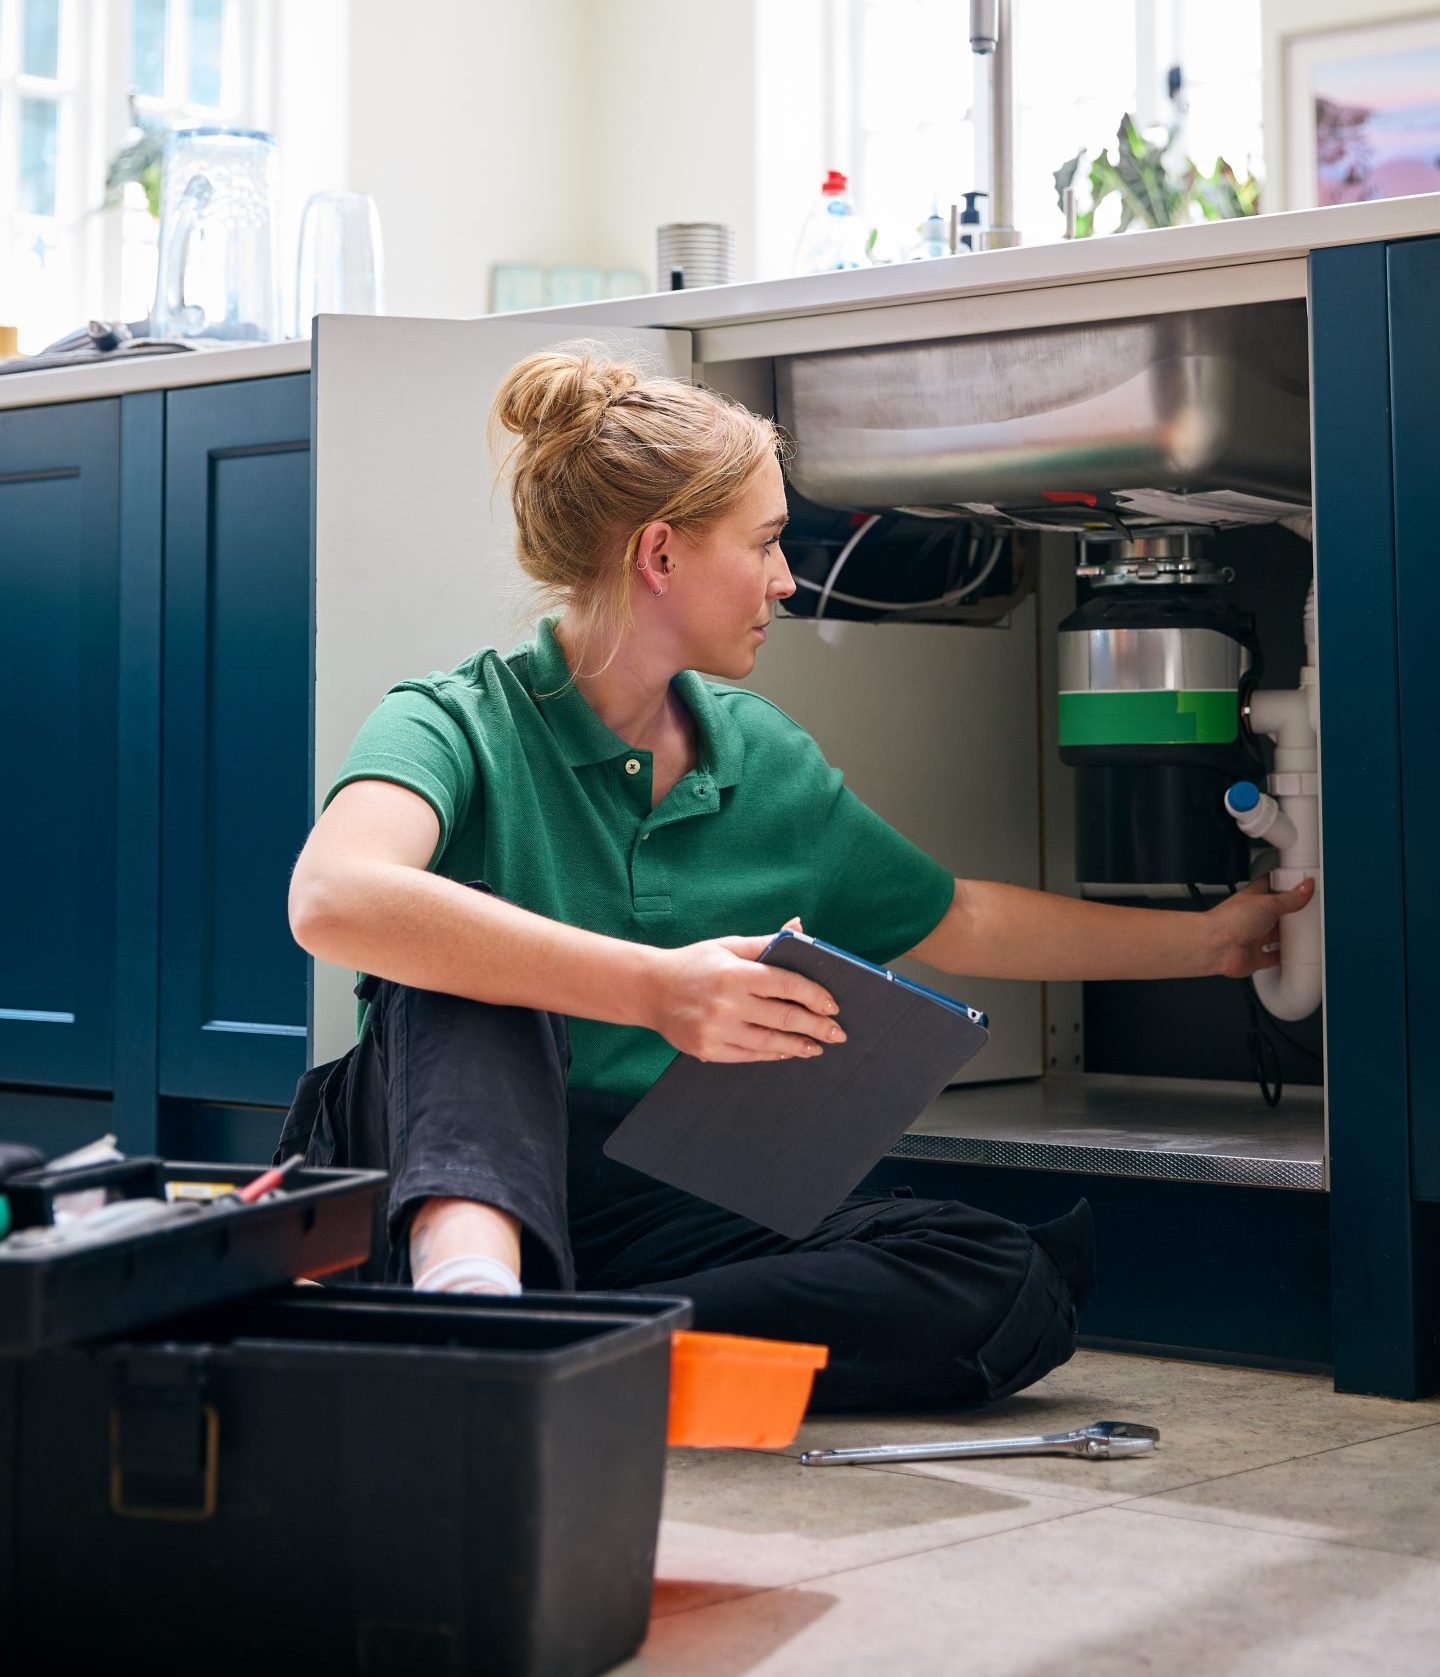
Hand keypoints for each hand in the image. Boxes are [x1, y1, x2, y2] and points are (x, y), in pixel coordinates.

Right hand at [643, 915, 846, 1063]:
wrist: (650, 990)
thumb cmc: (695, 963)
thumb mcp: (728, 946)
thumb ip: (766, 942)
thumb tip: (800, 927)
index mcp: (735, 973)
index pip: (786, 984)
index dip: (814, 995)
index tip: (832, 1005)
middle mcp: (726, 1003)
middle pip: (784, 1017)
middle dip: (816, 1026)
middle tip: (837, 1032)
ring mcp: (717, 1030)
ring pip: (770, 1041)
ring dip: (799, 1045)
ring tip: (818, 1045)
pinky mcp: (709, 1050)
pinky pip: (750, 1055)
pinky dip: (773, 1053)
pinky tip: (788, 1050)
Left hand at [1205, 877, 1315, 978]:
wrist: (1216, 946)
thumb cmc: (1230, 920)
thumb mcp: (1269, 903)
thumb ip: (1290, 899)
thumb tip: (1306, 887)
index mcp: (1253, 897)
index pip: (1270, 886)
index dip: (1284, 884)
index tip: (1301, 885)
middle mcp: (1251, 917)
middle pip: (1275, 912)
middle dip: (1290, 912)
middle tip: (1308, 911)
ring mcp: (1252, 937)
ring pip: (1275, 935)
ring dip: (1287, 935)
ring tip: (1305, 933)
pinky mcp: (1253, 956)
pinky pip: (1272, 957)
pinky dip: (1282, 957)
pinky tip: (1292, 955)